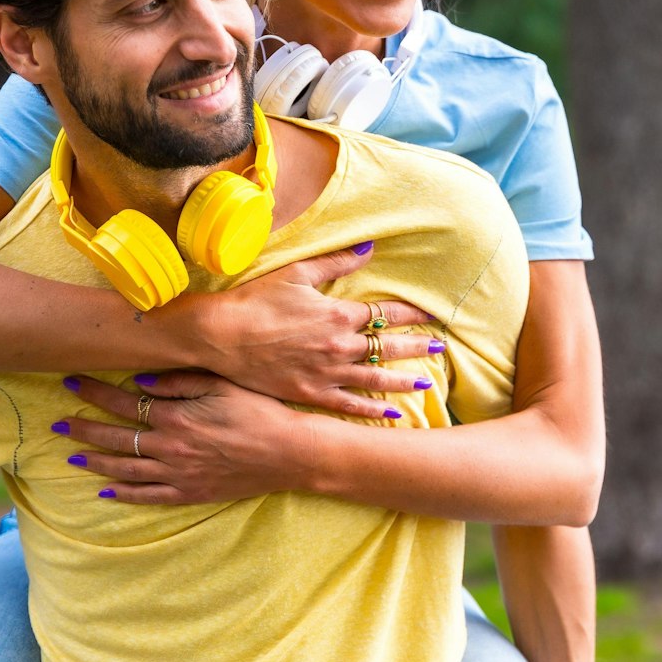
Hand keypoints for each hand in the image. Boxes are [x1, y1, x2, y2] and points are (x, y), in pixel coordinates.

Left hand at [58, 372, 357, 504]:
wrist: (291, 453)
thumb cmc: (261, 412)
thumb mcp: (223, 384)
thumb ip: (179, 382)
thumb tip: (138, 382)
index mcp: (175, 416)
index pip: (123, 402)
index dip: (94, 393)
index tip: (71, 383)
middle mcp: (169, 447)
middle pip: (115, 437)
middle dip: (83, 428)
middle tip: (57, 423)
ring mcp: (177, 474)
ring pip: (124, 470)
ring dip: (95, 462)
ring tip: (71, 457)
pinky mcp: (190, 493)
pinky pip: (148, 496)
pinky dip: (124, 495)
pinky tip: (106, 492)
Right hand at [184, 244, 439, 414]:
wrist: (220, 335)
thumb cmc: (256, 300)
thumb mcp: (298, 273)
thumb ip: (337, 262)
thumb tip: (369, 248)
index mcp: (339, 314)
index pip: (385, 313)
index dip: (411, 314)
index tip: (430, 315)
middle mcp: (340, 346)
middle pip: (388, 347)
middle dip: (417, 346)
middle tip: (440, 347)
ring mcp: (327, 373)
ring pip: (376, 379)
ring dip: (403, 379)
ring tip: (426, 381)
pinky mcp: (310, 393)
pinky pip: (349, 405)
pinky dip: (371, 411)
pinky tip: (390, 414)